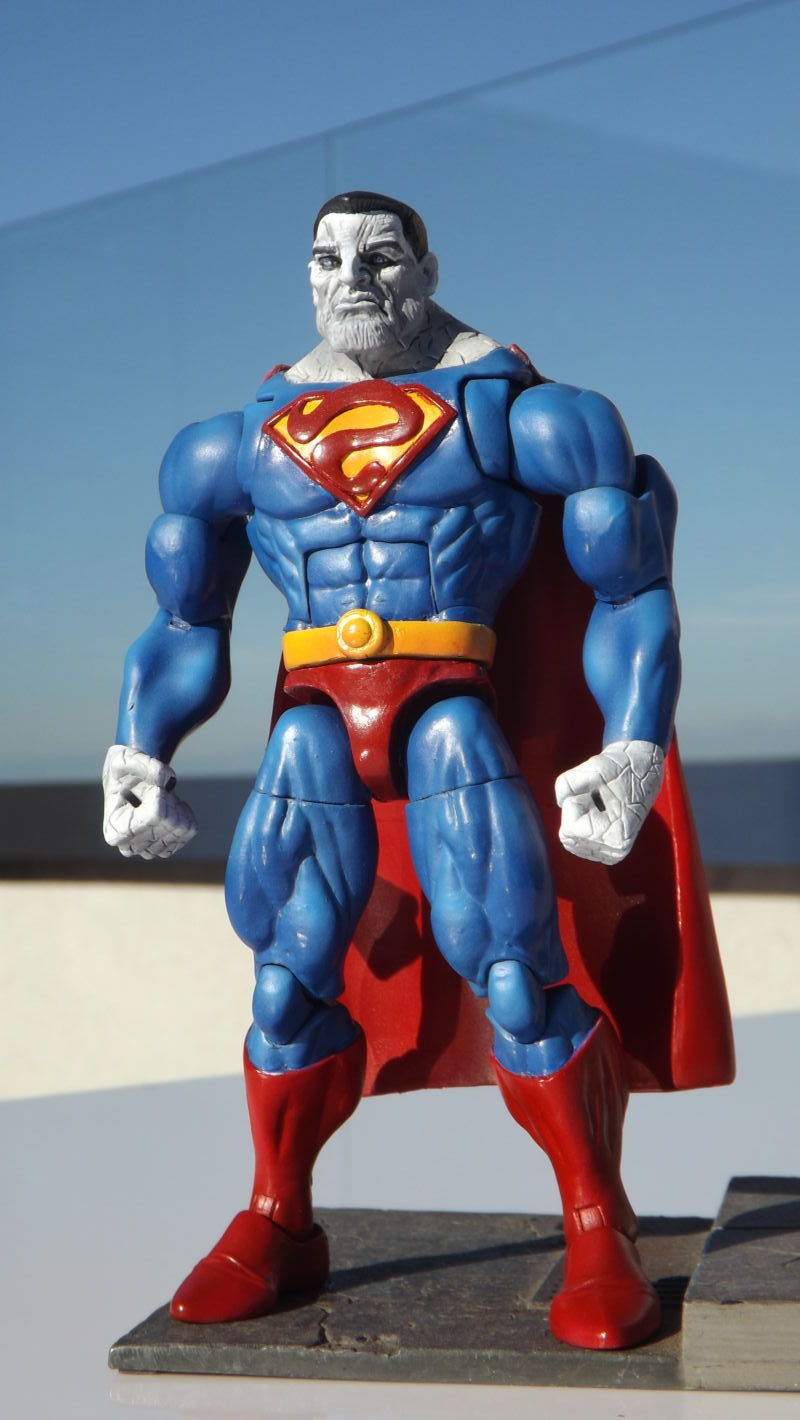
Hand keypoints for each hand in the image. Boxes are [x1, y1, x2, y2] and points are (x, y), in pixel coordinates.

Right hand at [102, 745, 196, 859]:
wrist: (131, 779)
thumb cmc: (124, 770)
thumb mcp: (125, 759)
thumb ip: (143, 765)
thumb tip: (165, 779)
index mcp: (113, 831)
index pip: (153, 817)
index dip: (159, 797)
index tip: (152, 787)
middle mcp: (129, 847)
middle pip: (169, 822)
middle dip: (167, 799)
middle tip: (156, 790)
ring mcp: (148, 851)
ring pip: (180, 828)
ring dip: (175, 806)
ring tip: (160, 798)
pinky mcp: (166, 848)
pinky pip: (188, 830)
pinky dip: (183, 813)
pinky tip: (169, 806)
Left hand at [555, 740, 664, 865]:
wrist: (643, 768)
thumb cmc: (618, 768)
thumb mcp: (591, 769)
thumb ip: (565, 785)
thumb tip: (561, 803)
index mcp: (616, 836)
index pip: (569, 830)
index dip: (576, 805)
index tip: (595, 793)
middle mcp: (616, 851)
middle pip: (568, 837)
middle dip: (576, 813)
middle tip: (598, 799)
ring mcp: (613, 854)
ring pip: (571, 841)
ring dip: (579, 819)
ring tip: (601, 806)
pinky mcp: (609, 852)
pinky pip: (578, 845)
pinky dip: (581, 828)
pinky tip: (599, 815)